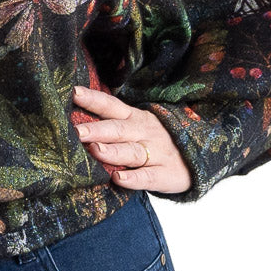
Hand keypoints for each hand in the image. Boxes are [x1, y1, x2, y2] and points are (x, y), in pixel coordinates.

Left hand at [72, 85, 192, 194]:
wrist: (197, 158)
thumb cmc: (154, 141)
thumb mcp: (136, 126)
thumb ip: (111, 124)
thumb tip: (73, 122)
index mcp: (134, 118)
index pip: (111, 105)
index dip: (93, 99)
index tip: (74, 93)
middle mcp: (144, 133)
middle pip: (119, 129)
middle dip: (97, 129)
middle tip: (77, 131)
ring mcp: (156, 153)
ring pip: (132, 152)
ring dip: (113, 151)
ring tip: (95, 150)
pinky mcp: (165, 175)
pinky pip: (148, 176)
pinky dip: (134, 178)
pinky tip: (119, 178)